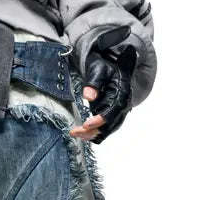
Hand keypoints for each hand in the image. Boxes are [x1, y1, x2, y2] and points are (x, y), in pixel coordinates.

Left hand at [69, 29, 138, 143]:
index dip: (100, 120)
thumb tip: (88, 96)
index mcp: (122, 93)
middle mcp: (124, 104)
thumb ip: (93, 83)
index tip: (86, 125)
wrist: (112, 65)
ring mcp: (120, 111)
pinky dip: (96, 133)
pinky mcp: (114, 114)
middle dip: (93, 131)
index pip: (113, 111)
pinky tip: (83, 134)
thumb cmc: (105, 66)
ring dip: (93, 134)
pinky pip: (107, 128)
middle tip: (75, 132)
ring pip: (109, 129)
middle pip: (111, 124)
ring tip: (76, 133)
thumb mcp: (97, 69)